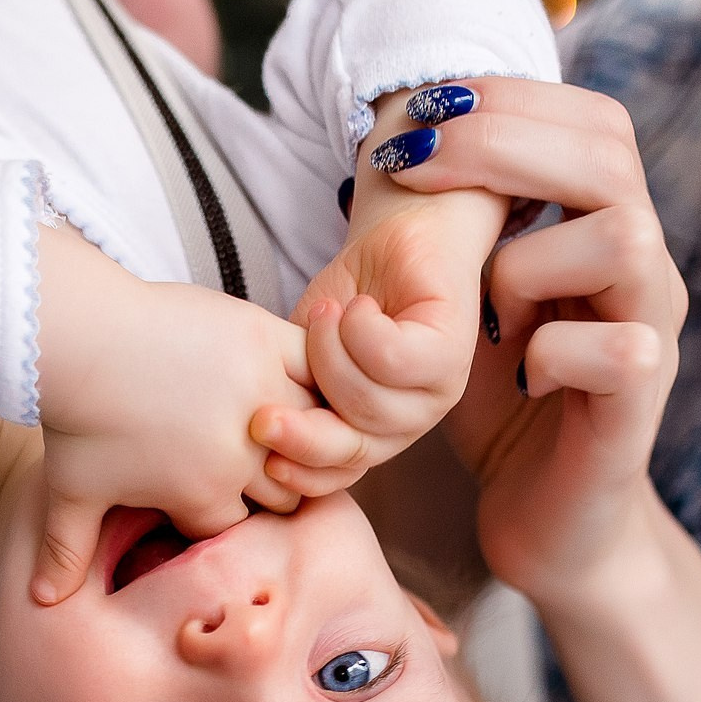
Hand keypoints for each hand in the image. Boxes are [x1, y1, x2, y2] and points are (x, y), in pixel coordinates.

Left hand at [33, 228, 329, 601]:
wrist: (77, 332)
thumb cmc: (75, 414)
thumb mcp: (69, 494)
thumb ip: (65, 555)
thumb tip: (42, 603)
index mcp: (203, 497)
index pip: (240, 524)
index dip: (226, 507)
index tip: (212, 484)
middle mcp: (241, 455)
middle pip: (285, 486)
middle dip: (268, 477)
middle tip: (249, 449)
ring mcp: (260, 396)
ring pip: (315, 433)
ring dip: (302, 430)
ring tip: (279, 418)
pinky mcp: (266, 341)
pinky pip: (318, 371)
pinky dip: (316, 376)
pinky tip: (297, 376)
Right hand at [265, 91, 506, 496]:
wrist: (404, 223)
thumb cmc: (353, 289)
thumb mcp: (301, 352)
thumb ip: (285, 397)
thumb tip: (246, 441)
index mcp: (373, 433)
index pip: (334, 477)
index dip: (294, 467)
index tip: (251, 432)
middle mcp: (413, 423)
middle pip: (352, 450)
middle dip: (302, 432)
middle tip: (261, 405)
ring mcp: (439, 390)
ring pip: (370, 406)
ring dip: (329, 358)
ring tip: (324, 315)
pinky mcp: (454, 346)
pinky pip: (395, 361)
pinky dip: (360, 332)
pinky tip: (355, 307)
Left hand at [385, 82, 684, 605]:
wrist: (551, 520)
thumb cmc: (504, 404)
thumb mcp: (471, 300)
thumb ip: (467, 228)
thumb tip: (416, 138)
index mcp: (607, 229)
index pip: (594, 122)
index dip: (511, 101)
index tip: (421, 116)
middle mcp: (645, 268)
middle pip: (611, 157)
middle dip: (501, 145)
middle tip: (412, 168)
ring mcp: (652, 333)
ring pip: (627, 240)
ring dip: (532, 258)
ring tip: (488, 304)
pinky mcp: (641, 406)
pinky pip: (621, 350)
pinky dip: (554, 351)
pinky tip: (520, 374)